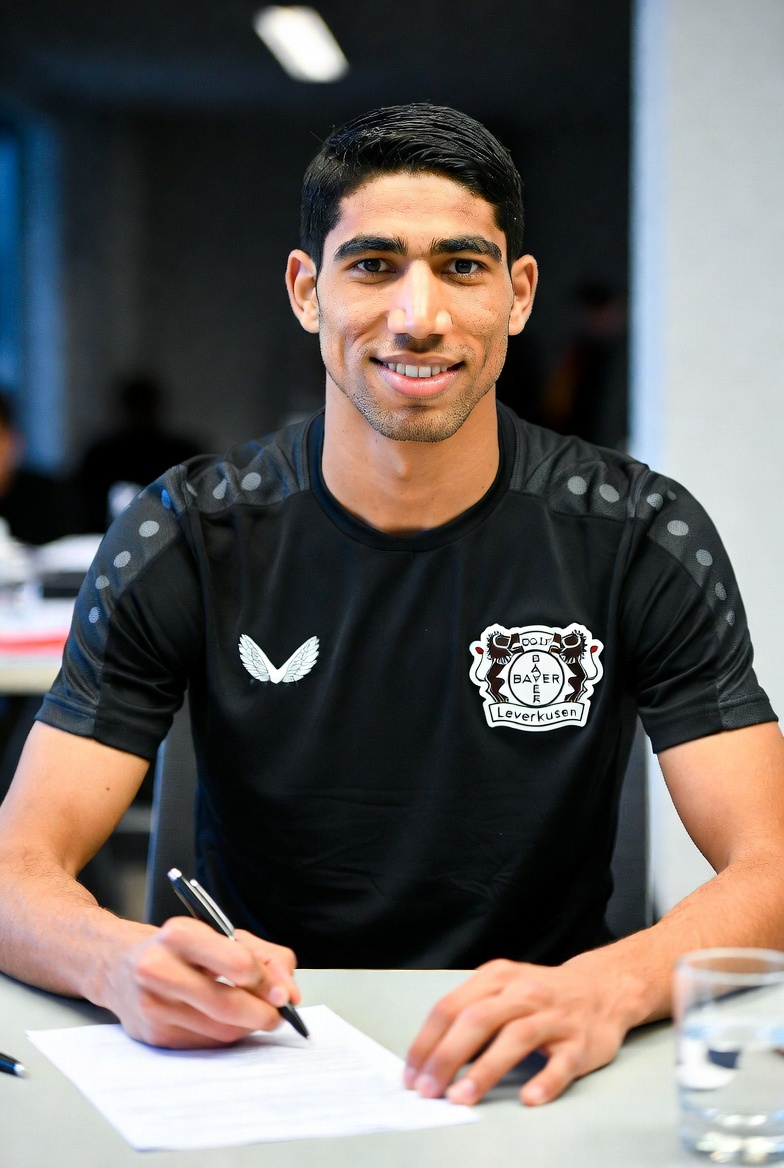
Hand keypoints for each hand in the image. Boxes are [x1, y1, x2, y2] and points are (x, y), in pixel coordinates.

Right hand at [105, 917, 299, 1047]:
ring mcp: (152, 1005)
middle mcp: (159, 968)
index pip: (238, 963)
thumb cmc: (178, 948)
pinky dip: (224, 1036)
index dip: (268, 981)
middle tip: (278, 1014)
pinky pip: (205, 1044)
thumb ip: (264, 956)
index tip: (281, 990)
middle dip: (263, 1014)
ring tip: (252, 1014)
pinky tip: (222, 1021)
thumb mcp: (221, 935)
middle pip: (228, 1004)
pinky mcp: (152, 1035)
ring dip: (247, 1027)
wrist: (116, 964)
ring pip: (220, 1030)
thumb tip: (289, 993)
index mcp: (180, 934)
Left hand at [404, 955, 635, 1106]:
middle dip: (447, 1056)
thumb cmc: (539, 995)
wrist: (601, 988)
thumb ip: (470, 1014)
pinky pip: (562, 1063)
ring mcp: (554, 1017)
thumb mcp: (502, 989)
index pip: (451, 1007)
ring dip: (485, 1069)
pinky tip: (529, 1098)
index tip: (412, 1074)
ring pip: (516, 1038)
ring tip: (462, 1097)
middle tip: (428, 1091)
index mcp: (497, 978)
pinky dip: (545, 1081)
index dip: (427, 1042)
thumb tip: (430, 1060)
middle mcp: (524, 992)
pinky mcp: (580, 1042)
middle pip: (478, 1020)